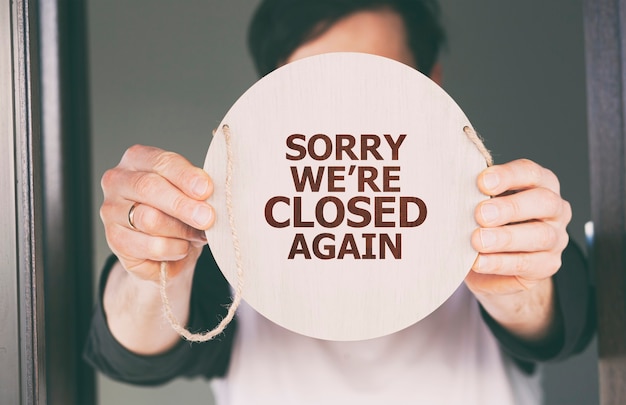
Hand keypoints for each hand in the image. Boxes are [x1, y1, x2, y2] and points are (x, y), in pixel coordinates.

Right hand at [100, 145, 214, 282]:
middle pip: (149, 188)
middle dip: (182, 204)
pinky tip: (181, 248)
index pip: (162, 162)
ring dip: (182, 230)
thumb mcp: (191, 195)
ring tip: (197, 235)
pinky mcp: (115, 240)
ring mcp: (111, 210)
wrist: (168, 250)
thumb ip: (196, 190)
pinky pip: (151, 246)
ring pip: (149, 219)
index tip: (206, 190)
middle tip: (207, 217)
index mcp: (137, 159)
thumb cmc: (179, 213)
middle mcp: (118, 180)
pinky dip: (174, 249)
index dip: (186, 176)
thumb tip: (207, 193)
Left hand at [465, 159, 570, 340]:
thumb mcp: (479, 203)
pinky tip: (478, 261)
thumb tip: (451, 188)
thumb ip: (474, 194)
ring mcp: (556, 238)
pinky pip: (528, 264)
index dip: (508, 176)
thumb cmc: (485, 222)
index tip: (481, 183)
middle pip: (542, 201)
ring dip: (505, 238)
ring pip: (540, 235)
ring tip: (477, 240)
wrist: (490, 263)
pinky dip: (500, 262)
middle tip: (480, 214)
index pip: (529, 172)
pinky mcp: (548, 265)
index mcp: (539, 183)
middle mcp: (554, 208)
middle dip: (509, 207)